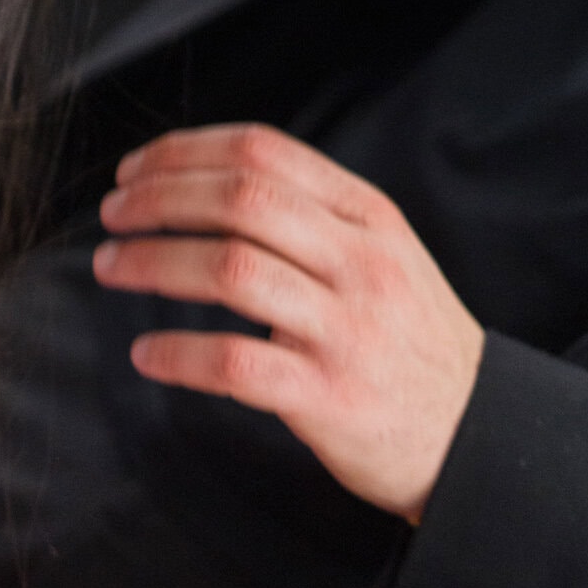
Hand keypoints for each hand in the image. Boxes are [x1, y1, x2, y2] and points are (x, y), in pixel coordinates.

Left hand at [93, 123, 484, 520]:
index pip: (263, 152)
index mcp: (367, 217)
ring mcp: (346, 329)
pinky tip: (146, 353)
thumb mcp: (383, 255)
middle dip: (160, 198)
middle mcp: (359, 263)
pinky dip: (177, 353)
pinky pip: (236, 362)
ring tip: (111, 267)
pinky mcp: (329, 396)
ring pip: (231, 270)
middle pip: (241, 199)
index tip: (134, 170)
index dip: (185, 152)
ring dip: (153, 263)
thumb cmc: (409, 340)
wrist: (477, 436)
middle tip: (113, 214)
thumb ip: (313, 216)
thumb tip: (207, 182)